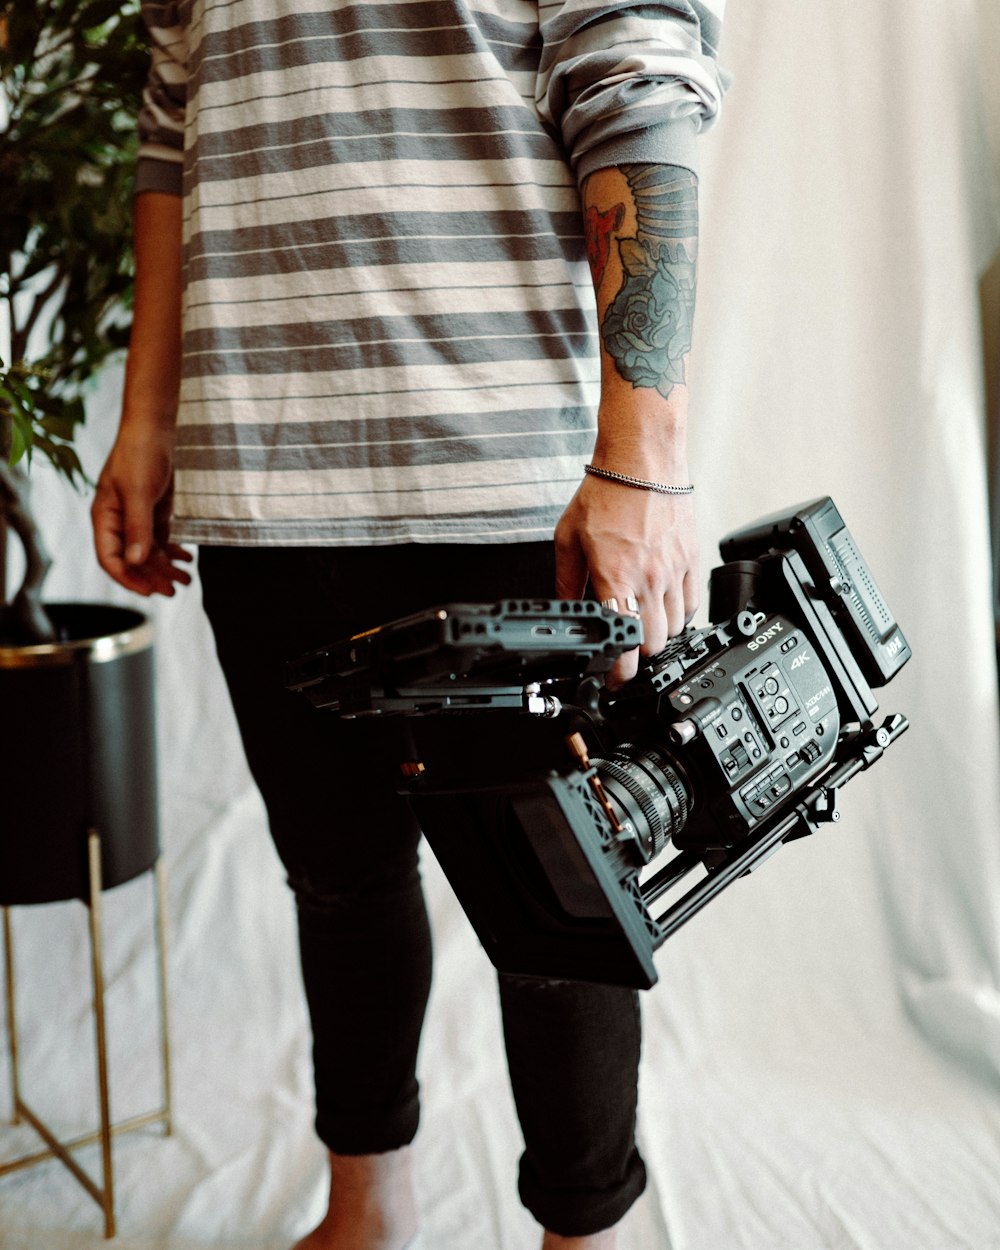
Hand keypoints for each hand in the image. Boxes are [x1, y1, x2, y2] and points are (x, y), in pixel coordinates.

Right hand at [91, 424, 191, 596]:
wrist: (153, 430)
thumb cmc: (139, 456)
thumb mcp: (138, 493)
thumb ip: (138, 528)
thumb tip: (136, 562)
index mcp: (104, 519)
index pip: (110, 559)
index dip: (128, 578)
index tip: (150, 591)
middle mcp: (117, 522)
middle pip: (132, 560)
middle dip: (153, 577)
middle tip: (175, 591)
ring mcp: (135, 518)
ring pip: (148, 553)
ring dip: (166, 568)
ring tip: (187, 579)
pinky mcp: (151, 513)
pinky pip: (159, 540)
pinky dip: (172, 552)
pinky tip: (187, 558)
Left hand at [554, 474, 698, 688]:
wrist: (642, 461)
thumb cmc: (606, 493)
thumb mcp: (568, 540)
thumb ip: (565, 581)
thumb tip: (563, 608)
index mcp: (615, 577)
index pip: (624, 641)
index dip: (620, 671)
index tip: (613, 678)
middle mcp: (649, 579)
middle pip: (655, 642)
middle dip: (639, 655)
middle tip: (626, 652)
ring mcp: (674, 571)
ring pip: (677, 627)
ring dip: (660, 635)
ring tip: (643, 628)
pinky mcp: (691, 560)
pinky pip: (692, 603)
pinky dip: (680, 615)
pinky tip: (664, 608)